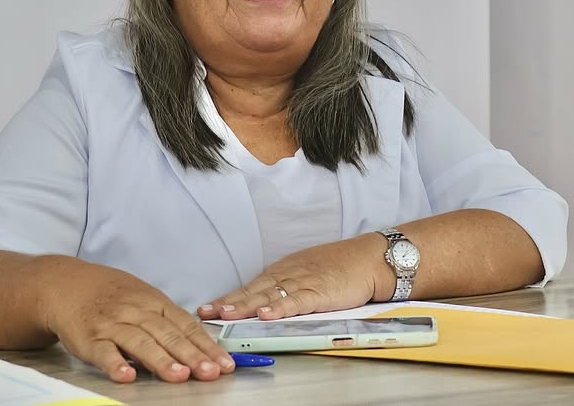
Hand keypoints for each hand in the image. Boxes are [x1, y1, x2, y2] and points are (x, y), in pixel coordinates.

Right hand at [46, 263, 234, 382]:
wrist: (67, 284)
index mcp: (154, 303)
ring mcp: (112, 325)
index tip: (224, 362)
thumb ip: (168, 321)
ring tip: (180, 376)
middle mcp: (136, 312)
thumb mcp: (144, 298)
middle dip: (192, 355)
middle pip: (168, 334)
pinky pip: (103, 353)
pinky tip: (127, 376)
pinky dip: (115, 364)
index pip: (186, 325)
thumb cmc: (111, 295)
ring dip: (161, 360)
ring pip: (140, 343)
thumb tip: (200, 344)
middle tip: (211, 372)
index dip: (206, 344)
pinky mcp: (89, 339)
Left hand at [197, 233, 390, 320]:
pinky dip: (280, 307)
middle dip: (228, 302)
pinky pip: (296, 301)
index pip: (249, 286)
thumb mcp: (305, 272)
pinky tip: (266, 314)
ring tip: (226, 314)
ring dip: (246, 305)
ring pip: (269, 295)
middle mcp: (288, 274)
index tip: (206, 308)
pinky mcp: (320, 292)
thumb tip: (262, 301)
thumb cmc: (338, 267)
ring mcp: (303, 282)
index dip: (228, 298)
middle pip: (253, 290)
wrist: (368, 259)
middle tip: (205, 312)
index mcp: (282, 271)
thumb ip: (285, 285)